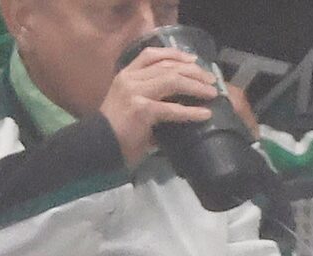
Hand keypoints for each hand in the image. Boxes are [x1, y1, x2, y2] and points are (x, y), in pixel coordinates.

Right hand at [101, 46, 217, 167]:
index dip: (175, 54)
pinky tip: (205, 114)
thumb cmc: (118, 128)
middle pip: (167, 66)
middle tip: (210, 79)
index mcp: (126, 74)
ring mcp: (135, 92)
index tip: (193, 60)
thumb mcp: (132, 103)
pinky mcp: (141, 110)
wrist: (100, 145)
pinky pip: (172, 109)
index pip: (152, 55)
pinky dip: (191, 112)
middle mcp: (130, 78)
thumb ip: (151, 96)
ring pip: (172, 80)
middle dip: (192, 71)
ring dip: (195, 86)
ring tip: (212, 93)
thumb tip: (181, 98)